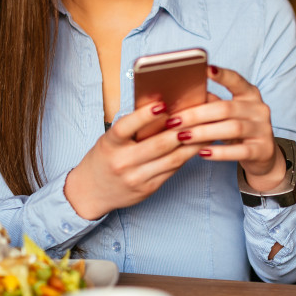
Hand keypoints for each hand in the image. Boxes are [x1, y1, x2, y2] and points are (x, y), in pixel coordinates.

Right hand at [63, 101, 200, 219]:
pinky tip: (197, 147)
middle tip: (198, 115)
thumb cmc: (105, 157)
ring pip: (171, 159)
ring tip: (205, 129)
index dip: (144, 115)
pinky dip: (186, 157)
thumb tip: (163, 108)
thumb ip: (132, 128)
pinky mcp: (148, 189)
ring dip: (191, 144)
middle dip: (180, 129)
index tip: (162, 104)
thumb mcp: (110, 140)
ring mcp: (136, 178)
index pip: (125, 127)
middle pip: (157, 144)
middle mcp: (122, 162)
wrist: (90, 191)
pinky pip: (172, 170)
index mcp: (110, 144)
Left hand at [168, 65, 286, 192]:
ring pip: (232, 128)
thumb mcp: (227, 115)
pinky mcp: (263, 149)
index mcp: (250, 94)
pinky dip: (220, 152)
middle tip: (174, 121)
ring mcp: (263, 129)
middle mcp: (259, 109)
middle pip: (226, 108)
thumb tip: (183, 97)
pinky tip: (202, 153)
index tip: (206, 69)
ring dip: (204, 132)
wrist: (262, 155)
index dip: (222, 75)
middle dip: (197, 114)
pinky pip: (240, 151)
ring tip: (182, 137)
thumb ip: (211, 104)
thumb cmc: (238, 130)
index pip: (236, 80)